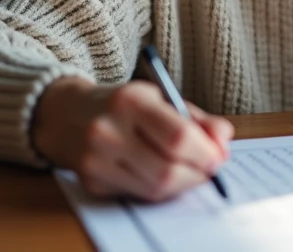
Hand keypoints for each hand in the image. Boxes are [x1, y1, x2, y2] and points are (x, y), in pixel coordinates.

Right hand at [31, 76, 233, 202]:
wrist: (67, 114)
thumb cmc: (123, 105)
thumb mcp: (159, 98)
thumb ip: (195, 119)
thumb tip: (224, 140)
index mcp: (130, 100)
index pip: (178, 136)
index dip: (205, 153)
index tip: (219, 158)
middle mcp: (108, 130)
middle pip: (167, 169)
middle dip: (197, 174)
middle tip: (209, 171)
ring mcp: (95, 159)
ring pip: (154, 188)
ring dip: (182, 185)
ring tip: (189, 172)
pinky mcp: (91, 182)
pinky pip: (138, 194)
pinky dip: (159, 190)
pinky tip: (162, 175)